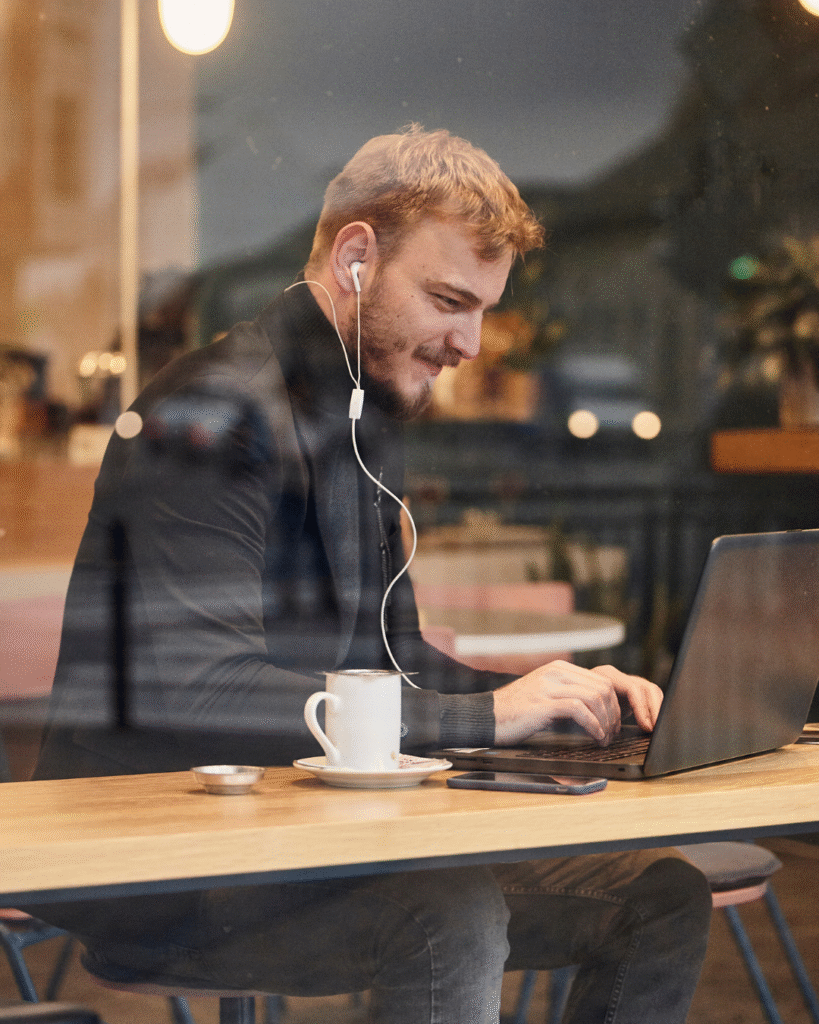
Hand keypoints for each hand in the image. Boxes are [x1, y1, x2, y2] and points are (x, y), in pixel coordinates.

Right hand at [492, 660, 662, 746]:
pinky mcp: (542, 703)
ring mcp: (548, 686)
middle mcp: (555, 673)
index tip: (613, 724)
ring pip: (594, 697)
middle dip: (613, 714)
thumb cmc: (515, 712)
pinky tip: (594, 737)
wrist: (486, 717)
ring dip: (605, 722)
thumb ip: (567, 694)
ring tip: (604, 738)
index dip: (613, 705)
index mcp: (558, 669)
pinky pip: (579, 710)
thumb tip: (597, 710)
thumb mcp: (544, 695)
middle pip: (602, 688)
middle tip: (612, 734)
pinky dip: (593, 725)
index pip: (600, 681)